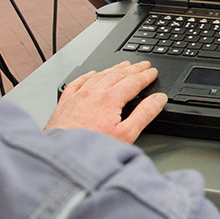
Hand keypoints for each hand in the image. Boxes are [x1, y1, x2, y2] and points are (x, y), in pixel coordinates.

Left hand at [45, 61, 166, 143]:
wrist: (61, 154)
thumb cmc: (92, 147)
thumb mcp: (126, 134)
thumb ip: (144, 114)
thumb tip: (158, 99)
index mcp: (110, 99)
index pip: (133, 82)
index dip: (145, 76)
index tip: (153, 72)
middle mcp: (94, 92)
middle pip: (118, 74)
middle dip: (133, 68)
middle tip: (143, 64)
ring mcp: (78, 96)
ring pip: (99, 75)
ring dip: (114, 69)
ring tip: (123, 65)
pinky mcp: (65, 102)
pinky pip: (78, 82)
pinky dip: (88, 75)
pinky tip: (92, 74)